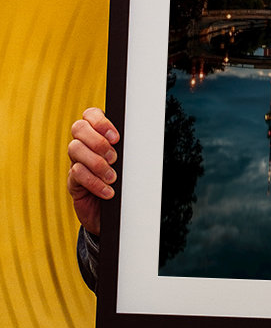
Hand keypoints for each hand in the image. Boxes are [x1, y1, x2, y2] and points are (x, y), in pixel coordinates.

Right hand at [67, 108, 119, 234]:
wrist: (116, 213)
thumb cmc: (125, 183)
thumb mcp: (128, 163)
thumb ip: (128, 149)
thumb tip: (140, 138)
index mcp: (98, 134)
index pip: (90, 114)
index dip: (100, 122)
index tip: (116, 137)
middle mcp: (84, 145)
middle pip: (78, 128)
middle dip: (98, 141)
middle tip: (114, 158)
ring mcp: (76, 161)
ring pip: (75, 149)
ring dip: (96, 163)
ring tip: (112, 177)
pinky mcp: (73, 181)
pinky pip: (76, 173)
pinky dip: (94, 182)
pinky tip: (108, 191)